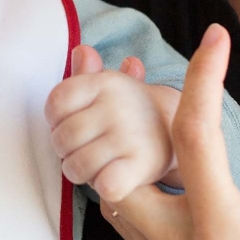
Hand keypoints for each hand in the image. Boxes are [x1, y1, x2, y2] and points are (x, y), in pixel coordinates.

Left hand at [45, 44, 177, 201]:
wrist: (184, 133)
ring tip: (94, 165)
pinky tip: (112, 178)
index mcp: (106, 82)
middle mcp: (118, 105)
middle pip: (62, 138)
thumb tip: (81, 52)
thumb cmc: (132, 113)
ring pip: (77, 167)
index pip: (56, 102)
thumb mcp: (110, 87)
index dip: (55, 120)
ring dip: (80, 173)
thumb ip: (87, 73)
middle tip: (82, 149)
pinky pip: (104, 185)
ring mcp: (130, 136)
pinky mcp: (142, 166)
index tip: (69, 124)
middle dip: (65, 151)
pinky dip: (103, 187)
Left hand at [106, 24, 239, 239]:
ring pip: (113, 189)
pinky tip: (142, 136)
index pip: (194, 135)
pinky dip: (125, 168)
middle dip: (115, 106)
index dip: (203, 76)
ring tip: (119, 88)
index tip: (217, 36)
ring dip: (113, 138)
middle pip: (120, 163)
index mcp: (224, 235)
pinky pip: (126, 210)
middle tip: (116, 59)